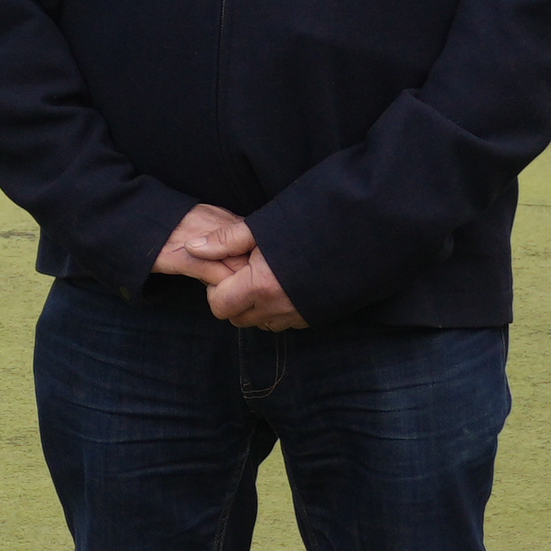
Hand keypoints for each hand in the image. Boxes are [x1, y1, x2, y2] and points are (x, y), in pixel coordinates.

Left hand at [156, 200, 305, 330]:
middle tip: (243, 274)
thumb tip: (192, 247)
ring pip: (260, 323)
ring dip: (256, 307)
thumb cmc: (307, 227)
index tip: (227, 270)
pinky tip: (285, 286)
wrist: (358, 237)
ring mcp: (296, 317)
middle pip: (236, 318)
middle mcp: (276, 308)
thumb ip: (225, 241)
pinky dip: (277, 310)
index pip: (219, 306)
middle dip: (233, 299)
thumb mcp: (261, 228)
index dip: (216, 288)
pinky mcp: (312, 319)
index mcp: (259, 286)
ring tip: (265, 279)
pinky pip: (284, 323)